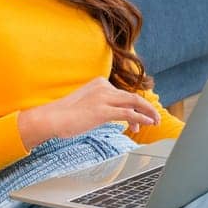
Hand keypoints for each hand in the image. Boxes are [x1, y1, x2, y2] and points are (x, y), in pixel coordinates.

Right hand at [19, 77, 160, 147]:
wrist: (51, 118)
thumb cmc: (64, 115)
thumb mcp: (85, 103)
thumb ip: (99, 104)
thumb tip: (110, 114)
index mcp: (99, 83)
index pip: (124, 94)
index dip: (135, 107)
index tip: (138, 119)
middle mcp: (103, 87)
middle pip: (133, 96)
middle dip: (147, 108)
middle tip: (155, 118)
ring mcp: (103, 98)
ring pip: (134, 102)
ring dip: (148, 113)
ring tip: (155, 122)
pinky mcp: (102, 111)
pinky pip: (128, 113)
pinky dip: (141, 118)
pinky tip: (147, 124)